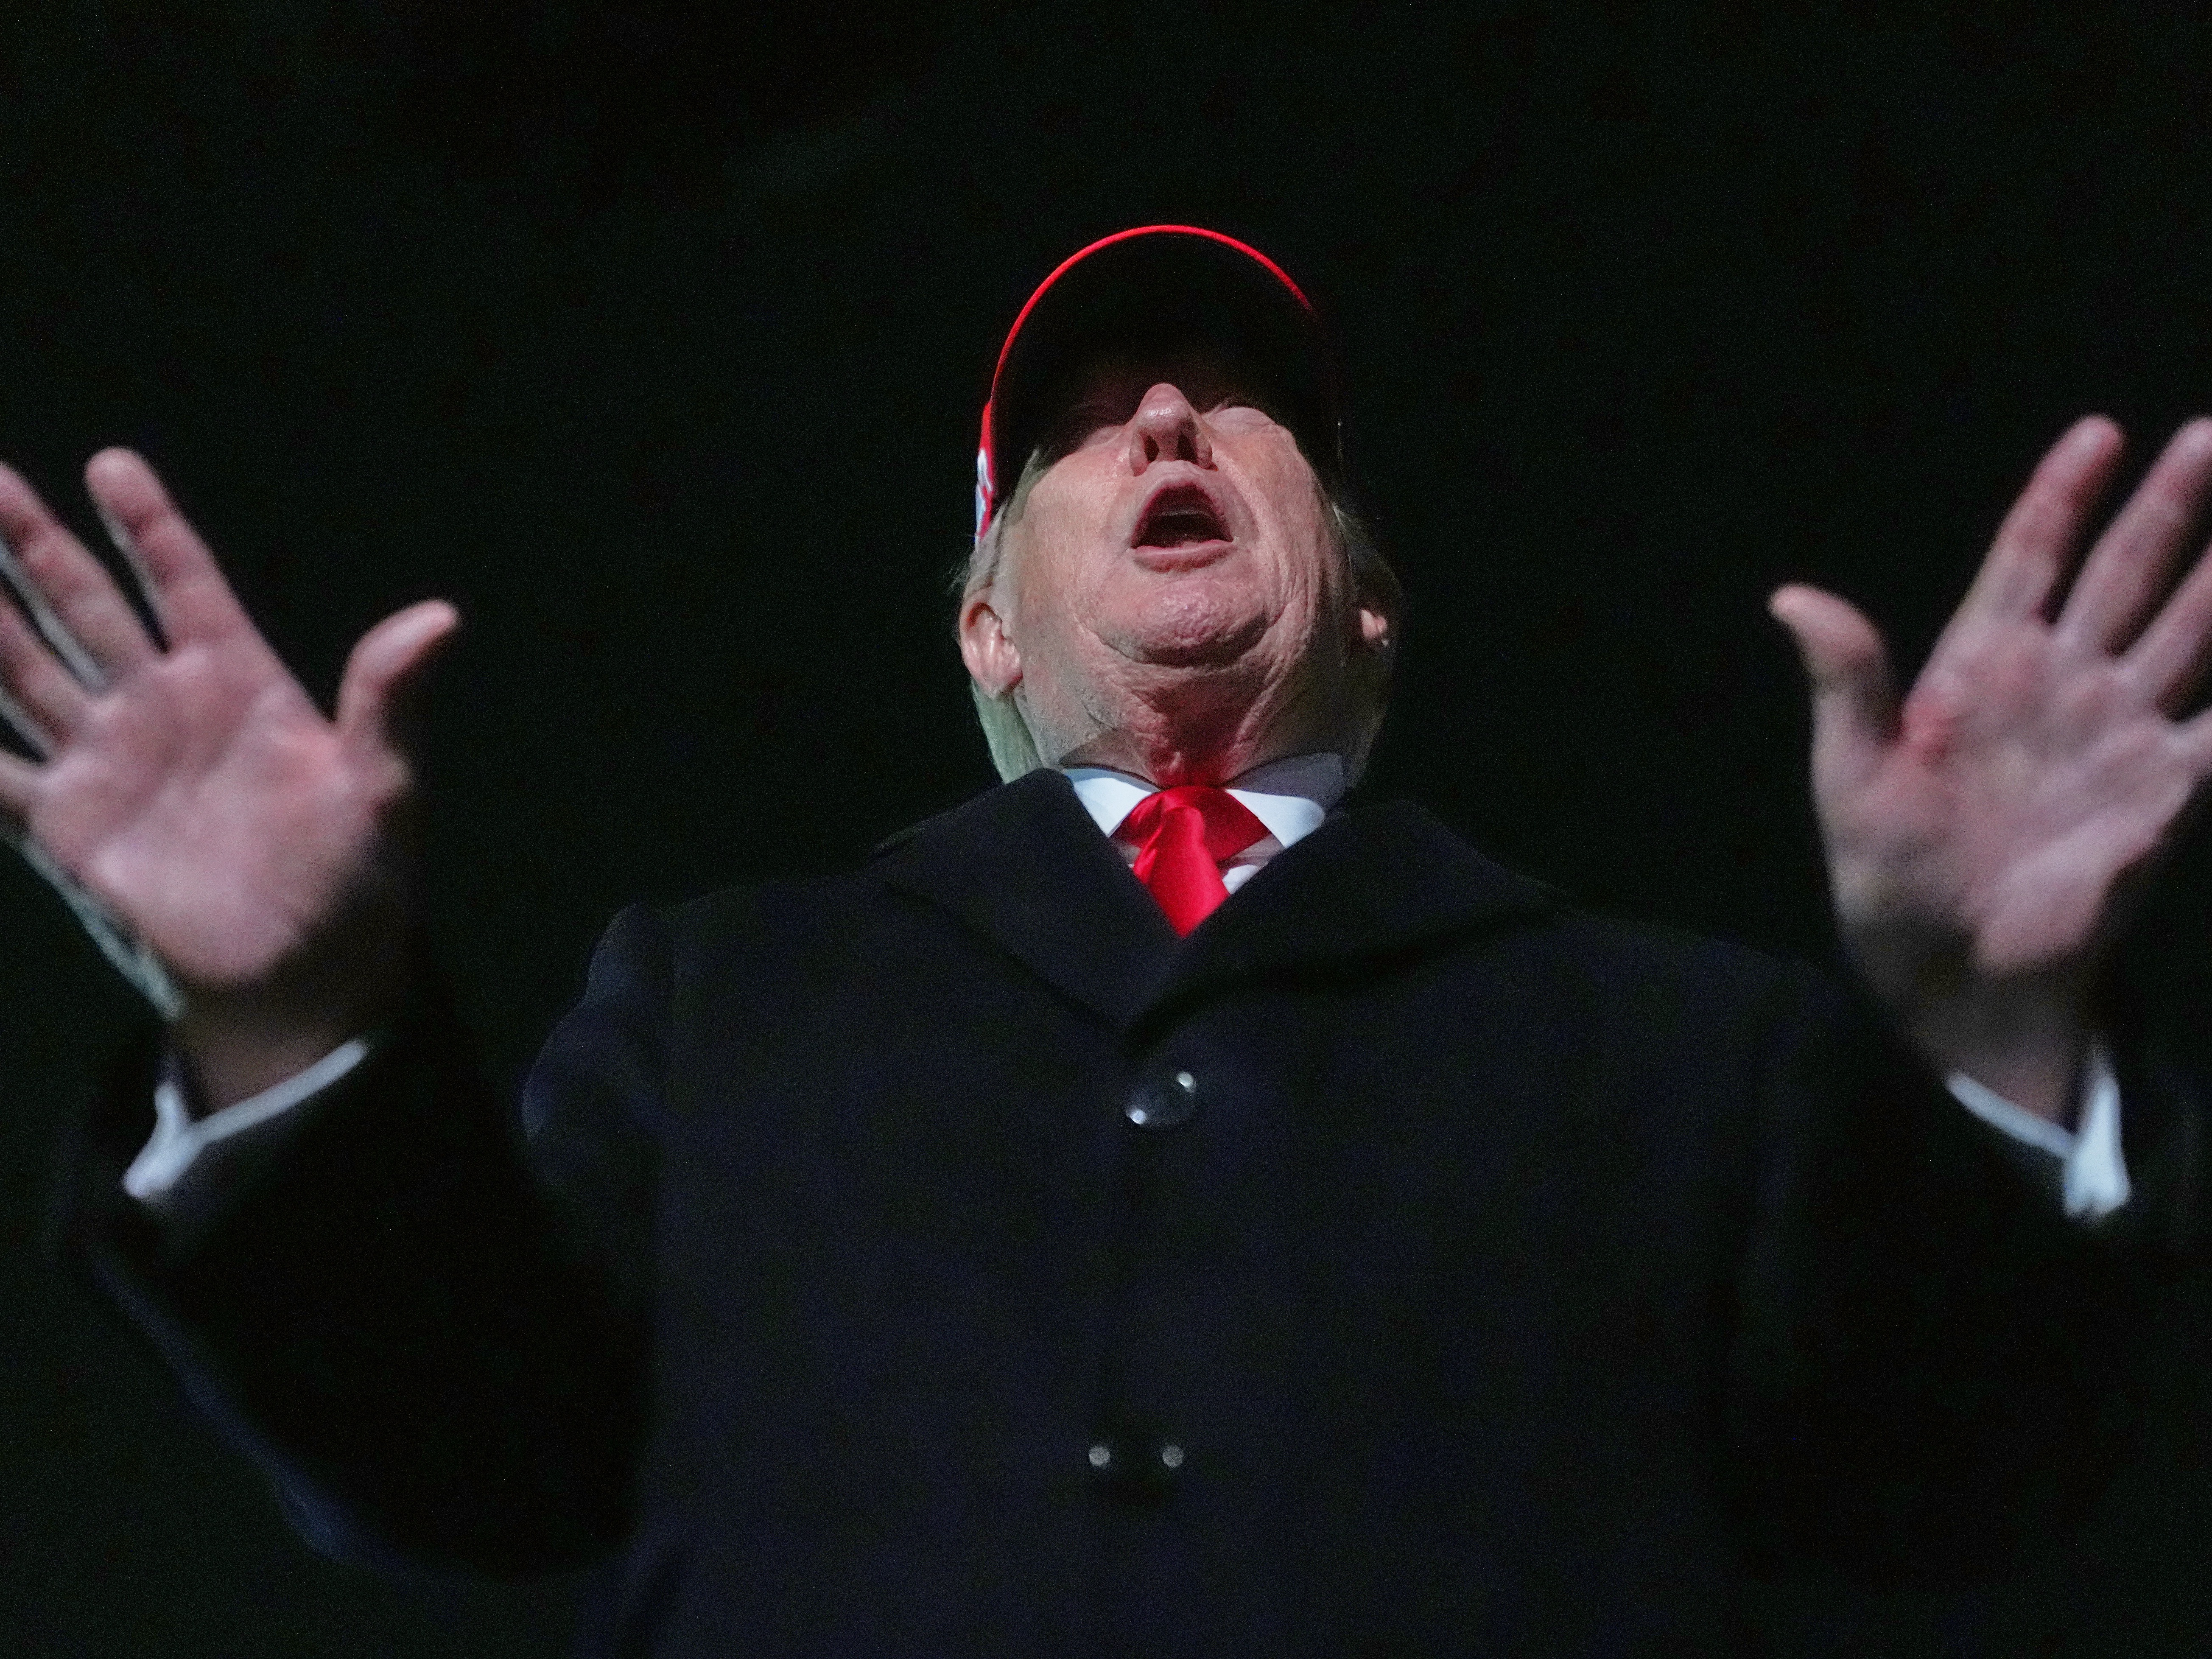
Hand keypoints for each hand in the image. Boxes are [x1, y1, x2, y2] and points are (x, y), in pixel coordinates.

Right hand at [0, 450, 456, 1105]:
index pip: (185, 583)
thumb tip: (442, 618)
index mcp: (238, 683)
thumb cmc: (354, 882)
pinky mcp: (67, 822)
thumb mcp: (382, 787)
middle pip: (86, 604)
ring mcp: (108, 759)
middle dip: (35, 543)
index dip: (149, 526)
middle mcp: (162, 706)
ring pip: (25, 665)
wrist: (301, 976)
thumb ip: (390, 698)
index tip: (111, 462)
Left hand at [1771, 417, 2211, 1121]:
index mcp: (1980, 670)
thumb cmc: (1888, 875)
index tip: (2099, 433)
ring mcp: (2119, 732)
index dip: (2062, 497)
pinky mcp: (2166, 790)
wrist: (1948, 969)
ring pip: (2189, 629)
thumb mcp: (1851, 776)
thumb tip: (1790, 598)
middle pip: (2124, 574)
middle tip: (2209, 435)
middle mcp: (2060, 685)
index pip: (2028, 560)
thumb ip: (1846, 682)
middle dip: (2169, 506)